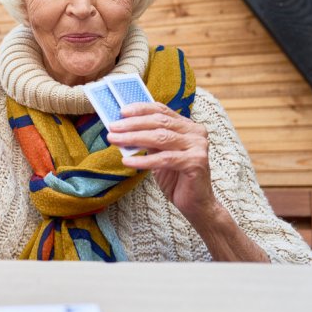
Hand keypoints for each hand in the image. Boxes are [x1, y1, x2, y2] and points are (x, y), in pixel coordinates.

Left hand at [107, 102, 219, 224]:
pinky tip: (127, 161)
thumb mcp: (159, 153)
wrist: (195, 203)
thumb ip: (148, 139)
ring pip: (161, 137)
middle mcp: (196, 133)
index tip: (121, 111)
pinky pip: (164, 159)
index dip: (141, 109)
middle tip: (112, 127)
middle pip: (160, 122)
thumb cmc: (175, 177)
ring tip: (115, 140)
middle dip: (133, 124)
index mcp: (188, 126)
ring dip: (134, 138)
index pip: (162, 110)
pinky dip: (143, 160)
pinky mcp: (196, 162)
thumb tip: (122, 128)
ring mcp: (198, 147)